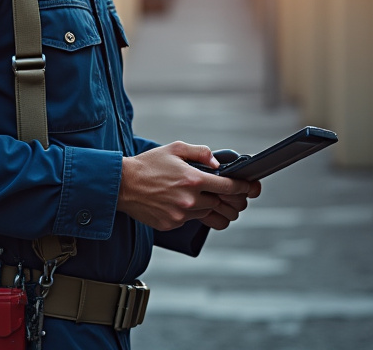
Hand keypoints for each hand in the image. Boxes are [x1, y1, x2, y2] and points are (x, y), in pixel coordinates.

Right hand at [117, 142, 259, 230]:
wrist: (121, 185)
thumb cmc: (148, 165)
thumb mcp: (175, 149)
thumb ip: (200, 153)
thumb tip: (217, 163)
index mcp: (193, 179)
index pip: (229, 187)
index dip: (244, 187)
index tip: (250, 187)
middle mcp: (190, 200)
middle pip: (223, 204)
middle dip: (235, 201)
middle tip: (238, 198)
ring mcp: (181, 215)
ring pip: (209, 214)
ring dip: (216, 209)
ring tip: (217, 203)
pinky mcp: (172, 224)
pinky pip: (192, 221)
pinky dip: (194, 213)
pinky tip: (188, 204)